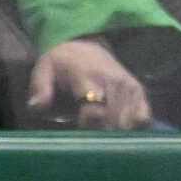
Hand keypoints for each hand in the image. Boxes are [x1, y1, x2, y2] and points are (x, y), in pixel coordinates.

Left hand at [26, 36, 147, 128]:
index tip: (76, 127)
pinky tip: (122, 127)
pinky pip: (144, 115)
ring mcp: (128, 86)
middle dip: (99, 132)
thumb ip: (40, 88)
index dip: (87, 123)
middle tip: (87, 135)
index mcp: (87, 76)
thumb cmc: (62, 62)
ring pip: (127, 120)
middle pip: (112, 118)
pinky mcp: (138, 89)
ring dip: (114, 132)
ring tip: (101, 133)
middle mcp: (112, 81)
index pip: (94, 107)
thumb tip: (37, 106)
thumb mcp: (44, 69)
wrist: (88, 45)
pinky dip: (135, 126)